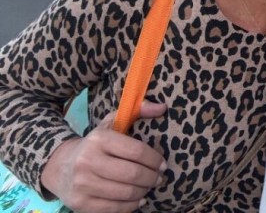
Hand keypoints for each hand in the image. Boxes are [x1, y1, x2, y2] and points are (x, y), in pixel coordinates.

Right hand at [41, 101, 167, 212]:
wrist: (59, 166)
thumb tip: (163, 107)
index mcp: (98, 139)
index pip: (136, 151)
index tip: (163, 164)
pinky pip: (114, 208)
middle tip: (159, 178)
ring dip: (144, 191)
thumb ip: (138, 111)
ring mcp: (82, 184)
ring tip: (148, 187)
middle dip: (152, 177)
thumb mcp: (111, 123)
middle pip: (133, 174)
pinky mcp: (80, 204)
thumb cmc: (95, 144)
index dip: (155, 159)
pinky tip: (137, 200)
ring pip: (126, 193)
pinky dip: (131, 206)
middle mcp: (88, 161)